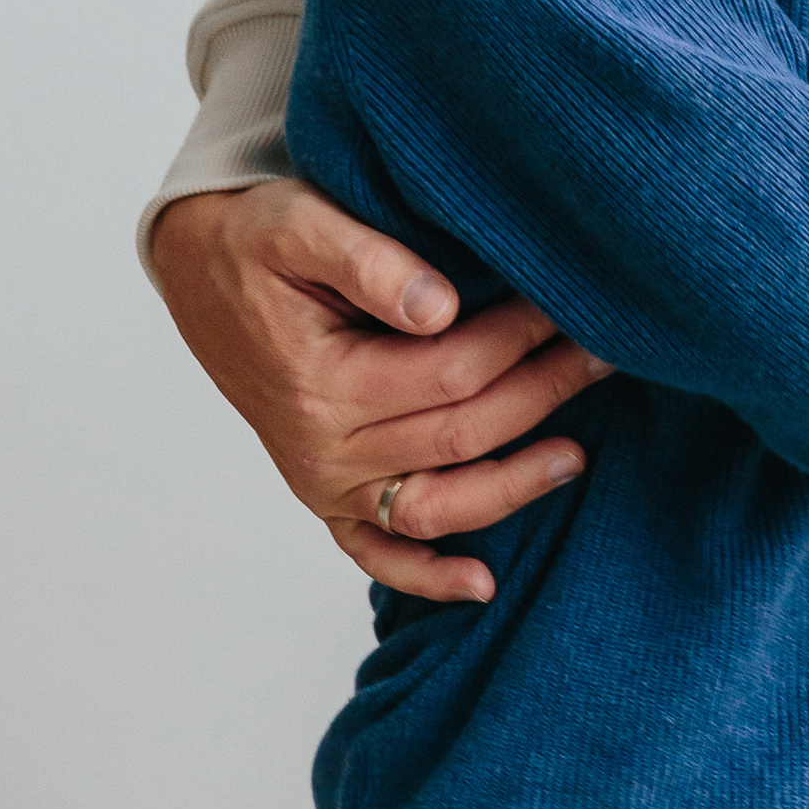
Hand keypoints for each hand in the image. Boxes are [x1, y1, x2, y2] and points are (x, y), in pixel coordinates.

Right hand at [149, 176, 612, 604]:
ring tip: (579, 457)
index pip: (451, 369)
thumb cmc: (258, 241)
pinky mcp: (327, 499)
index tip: (571, 301)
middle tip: (607, 353)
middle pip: (460, 432)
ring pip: (438, 505)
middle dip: (543, 392)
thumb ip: (367, 261)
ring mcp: (325, 485)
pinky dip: (428, 575)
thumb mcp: (297, 224)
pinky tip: (484, 585)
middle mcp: (323, 450)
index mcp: (322, 383)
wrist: (201, 272)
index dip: (520, 338)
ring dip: (513, 486)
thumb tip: (443, 307)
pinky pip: (379, 552)